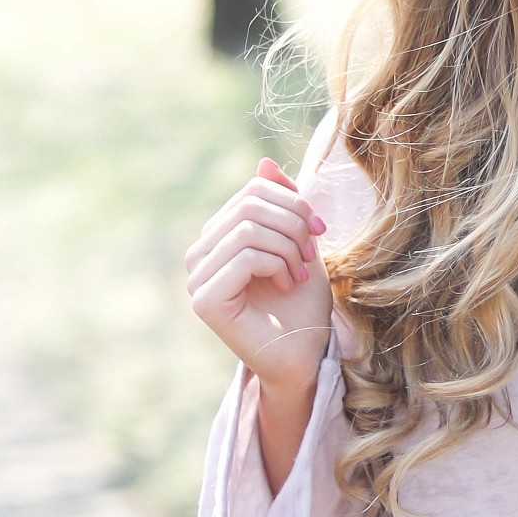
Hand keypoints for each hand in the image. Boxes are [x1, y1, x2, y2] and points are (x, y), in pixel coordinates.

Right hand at [184, 158, 333, 398]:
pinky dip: (277, 265)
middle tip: (312, 253)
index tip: (320, 230)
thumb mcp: (299, 242)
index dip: (293, 202)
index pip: (252, 191)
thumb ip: (282, 203)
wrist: (306, 354)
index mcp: (217, 237)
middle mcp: (199, 254)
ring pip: (248, 229)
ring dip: (289, 247)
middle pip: (250, 205)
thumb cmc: (303, 303)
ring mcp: (197, 278)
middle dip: (293, 224)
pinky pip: (244, 256)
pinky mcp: (205, 300)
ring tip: (300, 272)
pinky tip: (287, 285)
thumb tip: (264, 161)